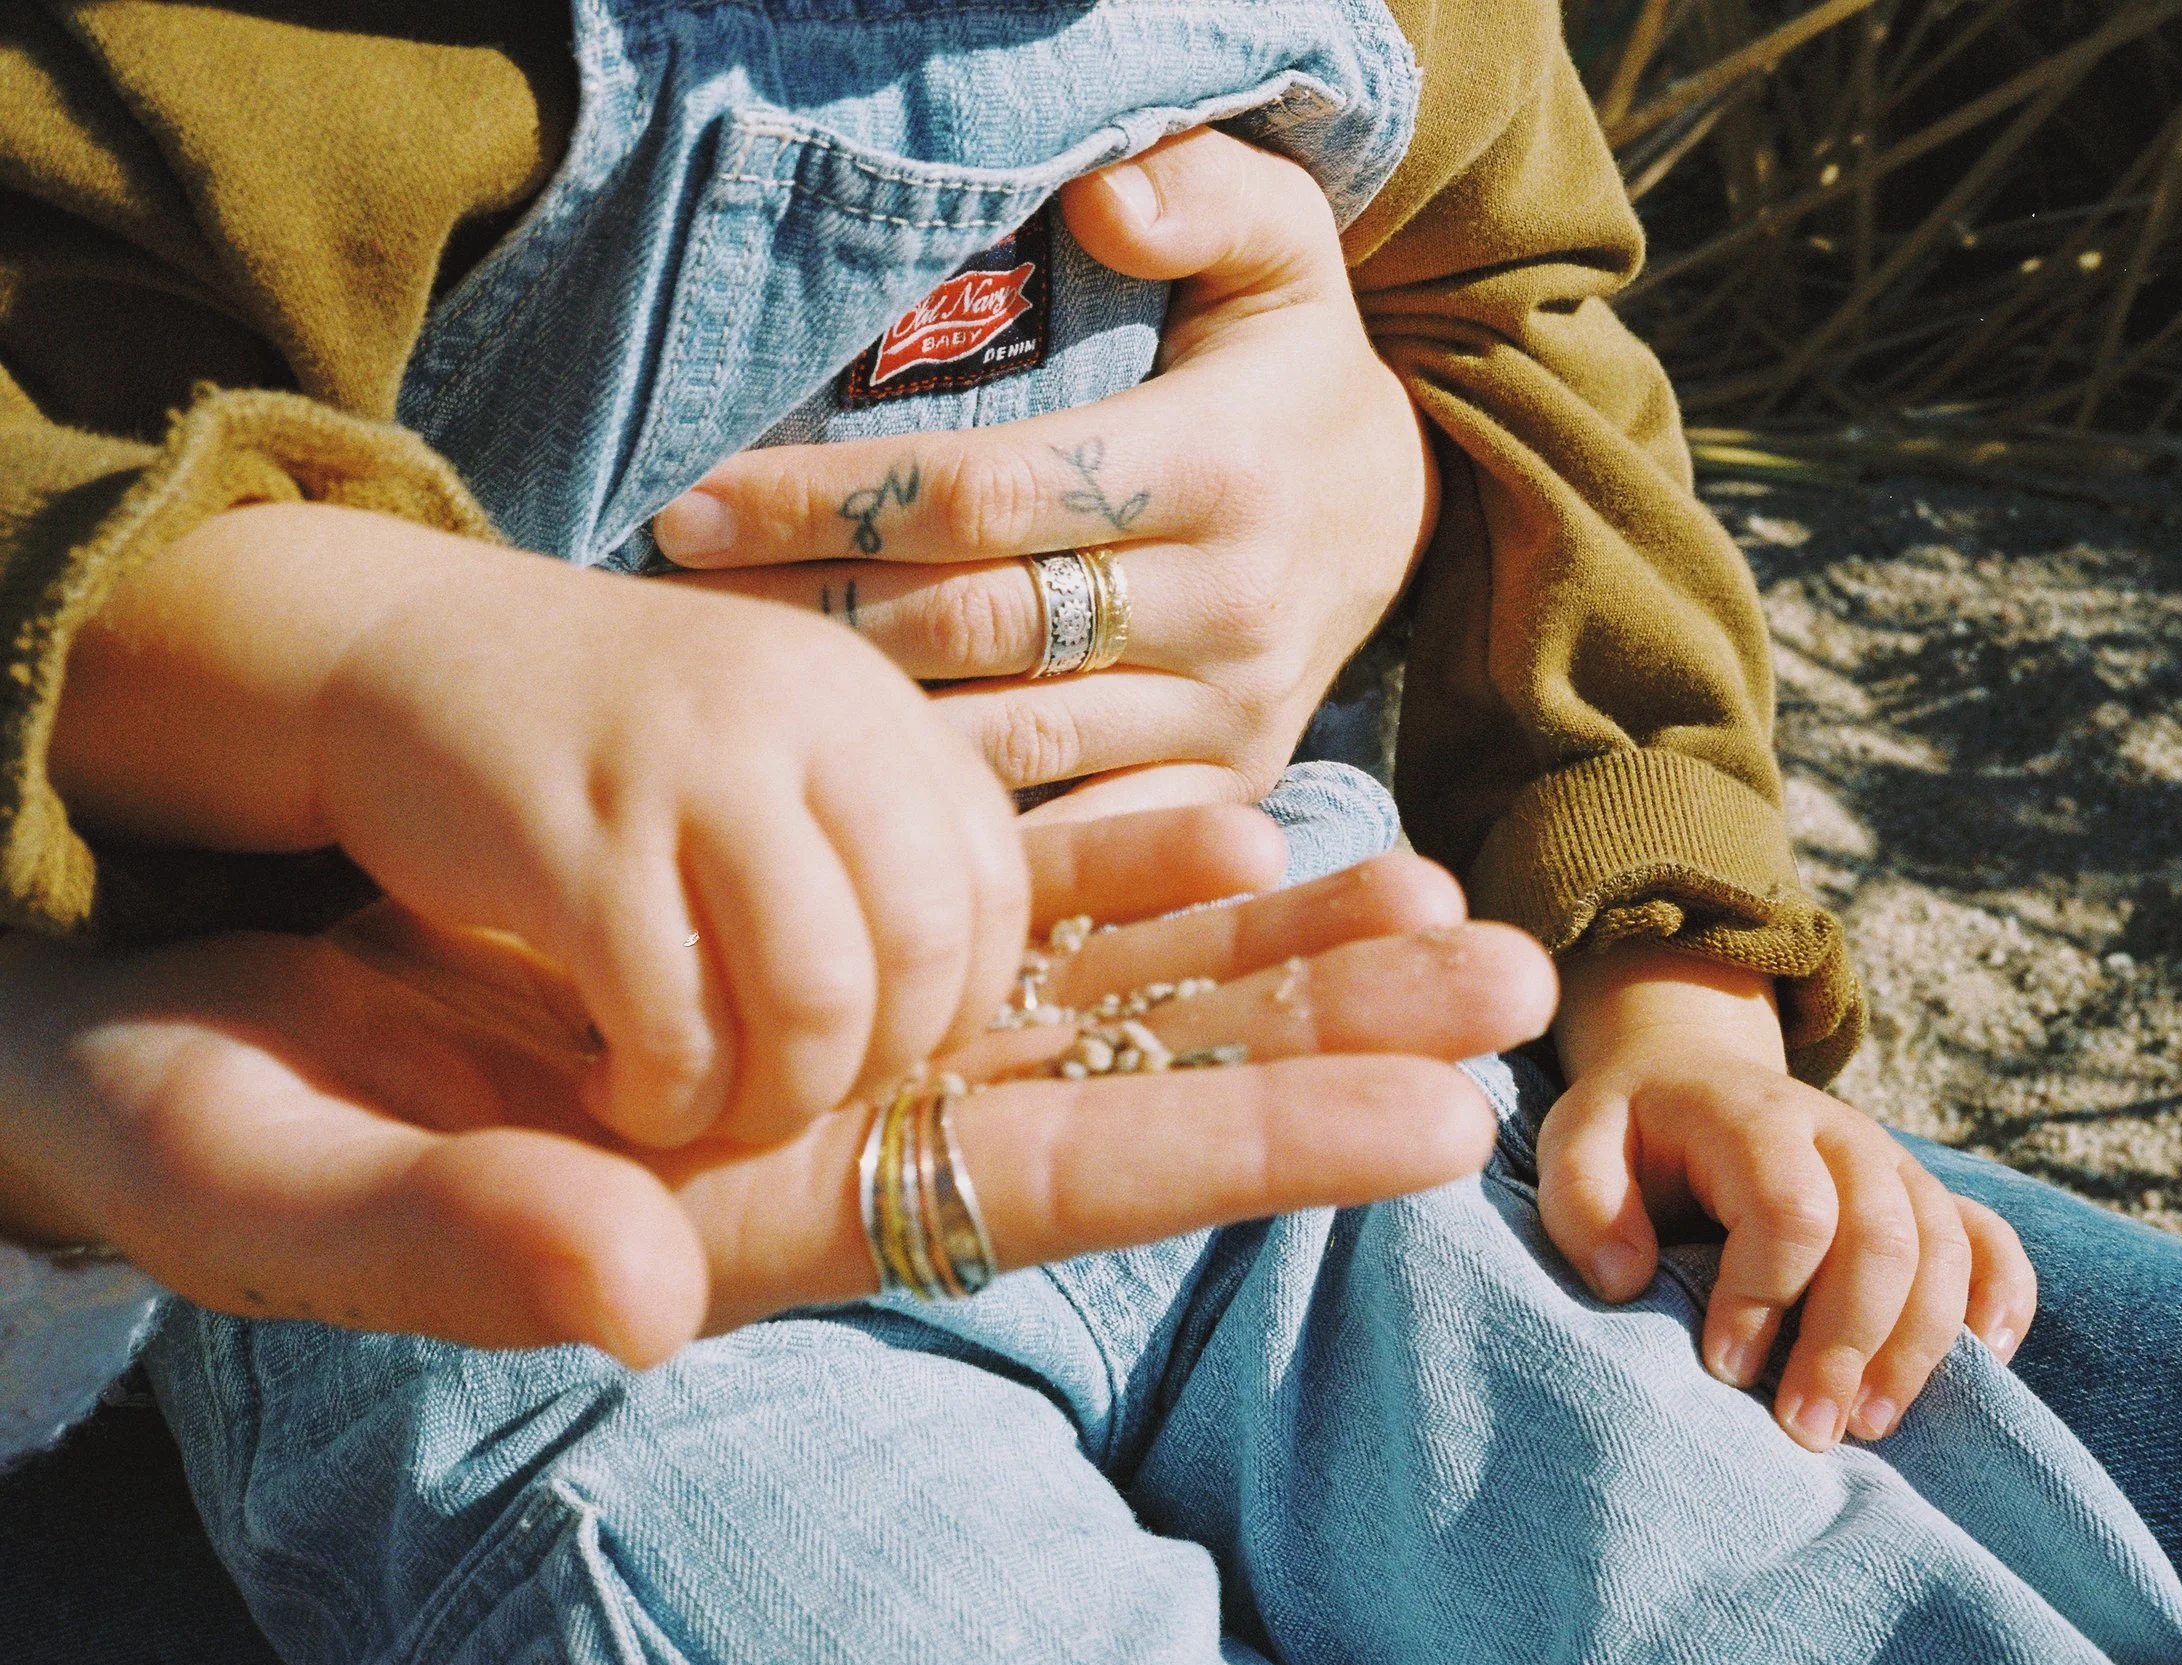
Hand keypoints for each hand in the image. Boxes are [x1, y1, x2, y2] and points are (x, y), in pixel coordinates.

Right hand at [0, 806, 1554, 1356]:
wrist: (141, 1017)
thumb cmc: (180, 1114)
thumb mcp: (271, 1180)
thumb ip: (455, 1250)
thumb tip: (653, 1288)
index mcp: (758, 1215)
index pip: (1053, 1186)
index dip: (1248, 1150)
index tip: (1437, 1124)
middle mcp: (828, 1133)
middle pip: (1124, 1086)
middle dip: (1322, 1039)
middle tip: (1516, 983)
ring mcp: (819, 1029)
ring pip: (1085, 987)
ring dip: (1260, 944)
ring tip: (1431, 895)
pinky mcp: (781, 935)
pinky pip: (985, 898)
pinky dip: (1111, 863)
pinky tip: (1231, 821)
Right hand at [55, 501, 1029, 1151]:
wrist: (405, 650)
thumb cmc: (617, 744)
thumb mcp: (778, 748)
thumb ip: (878, 840)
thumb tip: (978, 1008)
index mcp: (868, 702)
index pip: (995, 885)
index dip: (957, 1004)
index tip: (877, 1048)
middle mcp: (801, 717)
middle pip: (927, 948)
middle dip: (873, 1068)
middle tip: (790, 1095)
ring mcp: (689, 770)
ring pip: (818, 996)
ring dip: (772, 1098)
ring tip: (706, 1106)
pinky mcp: (574, 839)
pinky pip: (673, 1018)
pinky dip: (666, 1092)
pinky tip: (622, 1088)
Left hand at [650, 126, 1435, 818]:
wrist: (1401, 514)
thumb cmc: (1293, 371)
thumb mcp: (1284, 248)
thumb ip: (1205, 195)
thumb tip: (1100, 199)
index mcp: (1220, 467)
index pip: (982, 493)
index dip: (825, 504)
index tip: (690, 507)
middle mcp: (1226, 606)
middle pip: (972, 626)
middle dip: (806, 620)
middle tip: (668, 613)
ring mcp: (1229, 715)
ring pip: (1007, 746)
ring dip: (859, 736)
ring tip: (732, 710)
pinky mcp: (1225, 788)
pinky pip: (1082, 837)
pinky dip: (969, 839)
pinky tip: (857, 822)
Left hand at [1538, 944, 2036, 1452]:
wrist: (1690, 1078)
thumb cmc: (1631, 1130)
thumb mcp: (1576, 1140)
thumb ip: (1582, 1201)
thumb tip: (1626, 1281)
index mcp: (1755, 1116)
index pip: (1791, 1211)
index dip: (1765, 1297)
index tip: (1721, 1367)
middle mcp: (1841, 1136)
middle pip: (1885, 1240)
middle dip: (1850, 1345)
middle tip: (1804, 1431)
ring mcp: (1894, 1165)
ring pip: (1946, 1252)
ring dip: (1918, 1348)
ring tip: (1867, 1426)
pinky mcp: (1926, 1198)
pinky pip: (1993, 1243)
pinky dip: (2001, 1302)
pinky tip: (1982, 1365)